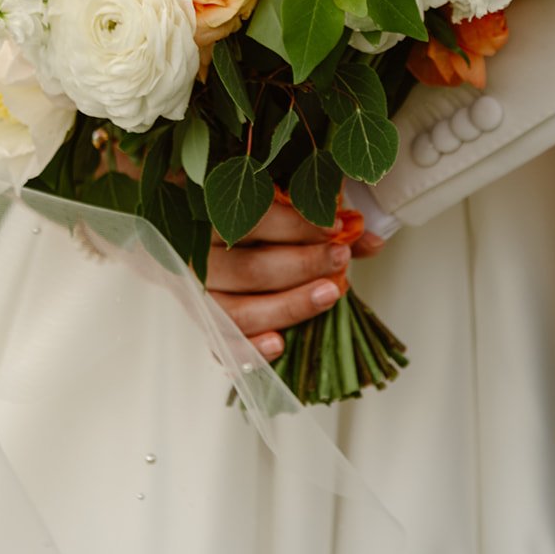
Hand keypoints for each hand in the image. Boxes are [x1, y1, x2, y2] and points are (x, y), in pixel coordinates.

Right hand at [206, 197, 382, 362]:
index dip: (296, 225)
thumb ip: (315, 220)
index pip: (251, 220)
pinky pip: (221, 346)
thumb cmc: (234, 215)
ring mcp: (192, 294)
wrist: (184, 237)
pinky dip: (249, 351)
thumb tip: (370, 240)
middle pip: (249, 268)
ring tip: (329, 295)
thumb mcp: (268, 203)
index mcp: (204, 212)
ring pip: (238, 312)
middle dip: (302, 266)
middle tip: (340, 259)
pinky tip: (279, 345)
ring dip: (289, 306)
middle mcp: (193, 255)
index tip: (336, 228)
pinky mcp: (201, 323)